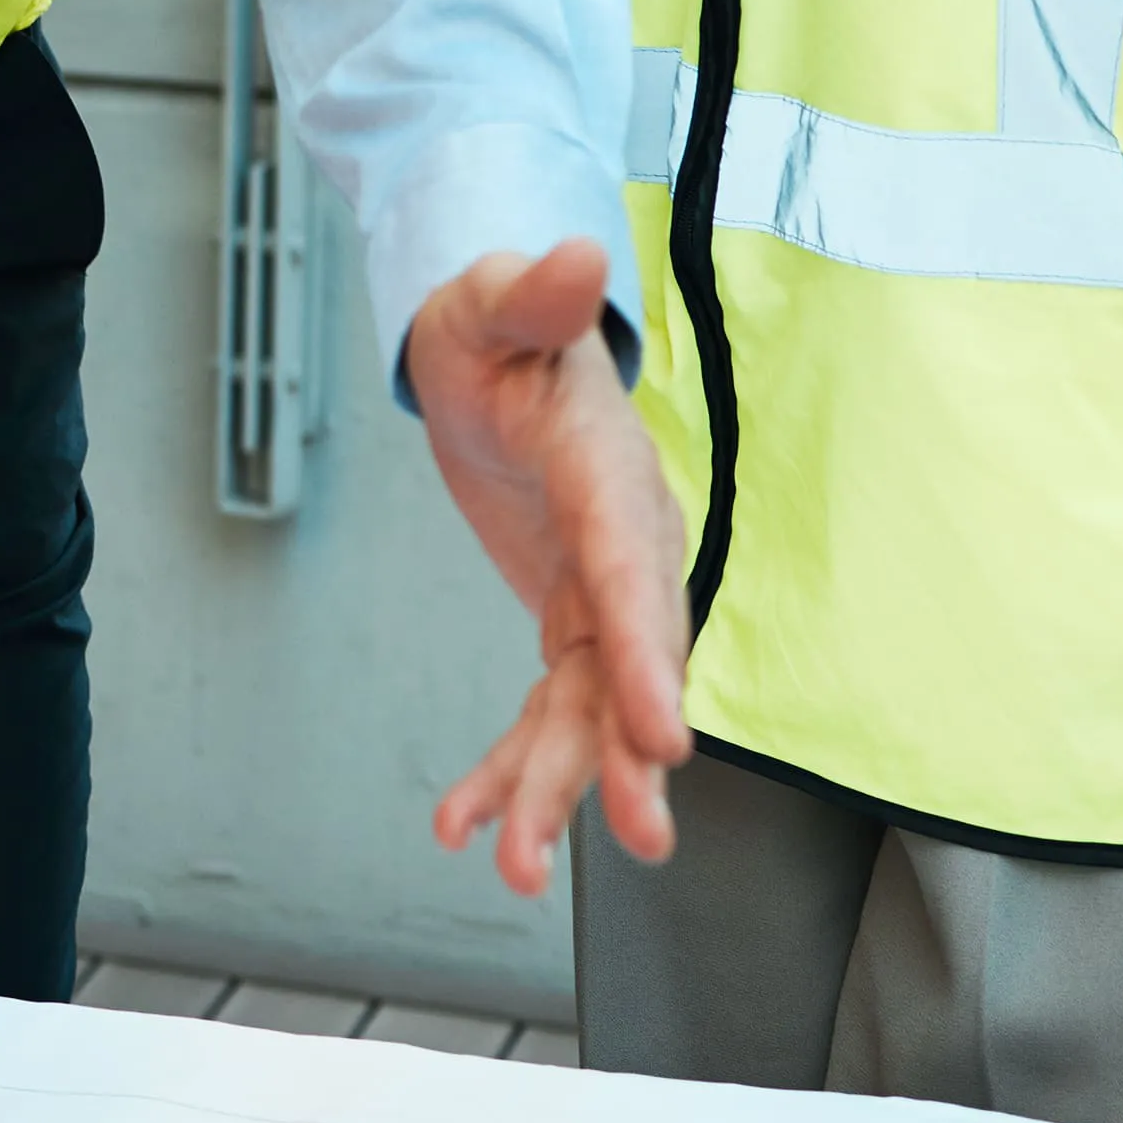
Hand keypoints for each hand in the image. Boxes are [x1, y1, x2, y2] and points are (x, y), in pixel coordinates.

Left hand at [410, 243, 691, 894]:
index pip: (634, 573)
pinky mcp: (571, 622)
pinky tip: (458, 821)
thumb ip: (529, 293)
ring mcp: (601, 593)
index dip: (650, 657)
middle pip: (632, 666)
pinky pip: (548, 712)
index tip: (664, 737)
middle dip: (630, 758)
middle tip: (636, 839)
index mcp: (608, 474)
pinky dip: (507, 770)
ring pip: (591, 711)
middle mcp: (623, 546)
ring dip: (557, 790)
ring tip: (512, 867)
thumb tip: (576, 255)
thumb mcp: (491, 303)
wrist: (500, 352)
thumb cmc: (497, 327)